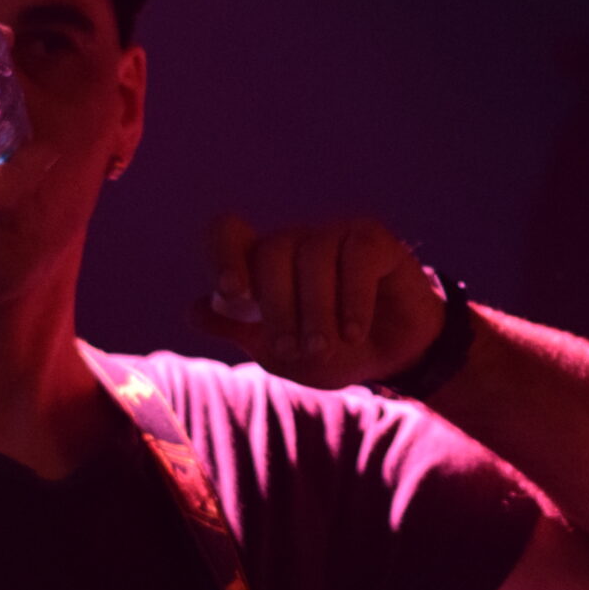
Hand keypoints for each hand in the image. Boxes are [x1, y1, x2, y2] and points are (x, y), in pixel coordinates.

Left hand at [190, 215, 446, 388]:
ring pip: (313, 256)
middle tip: (293, 350)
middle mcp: (295, 241)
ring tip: (326, 348)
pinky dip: (352, 301)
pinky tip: (354, 332)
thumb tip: (193, 311)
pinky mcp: (373, 239)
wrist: (395, 357)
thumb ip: (240, 331)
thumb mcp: (281, 352)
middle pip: (271, 250)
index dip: (223, 254)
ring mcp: (335, 235)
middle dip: (278, 307)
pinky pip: (356, 258)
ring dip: (316, 311)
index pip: (228, 233)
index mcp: (263, 264)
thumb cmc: (333, 351)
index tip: (232, 293)